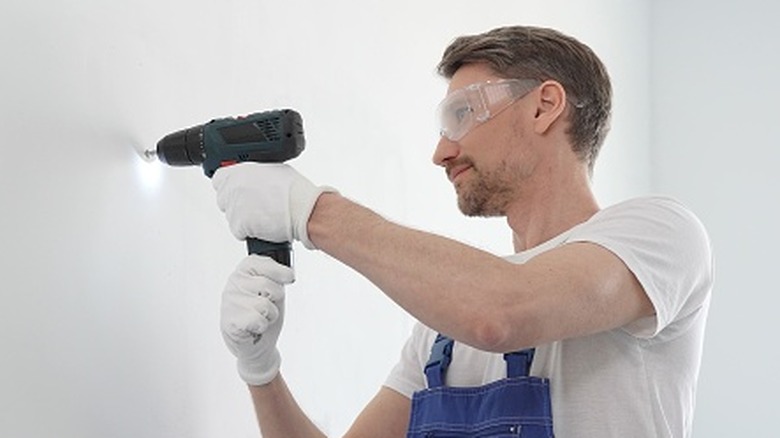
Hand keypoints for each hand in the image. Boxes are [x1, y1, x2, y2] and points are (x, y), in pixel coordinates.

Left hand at [212, 162, 335, 248]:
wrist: (303, 210)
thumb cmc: (295, 191)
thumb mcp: (274, 170)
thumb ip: (256, 173)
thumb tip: (253, 177)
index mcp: (241, 170)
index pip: (219, 178)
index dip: (228, 186)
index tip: (236, 191)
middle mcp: (234, 186)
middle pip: (223, 199)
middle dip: (236, 204)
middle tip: (254, 206)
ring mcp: (235, 206)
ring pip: (231, 217)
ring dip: (243, 219)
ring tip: (263, 215)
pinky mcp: (239, 224)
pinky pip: (238, 231)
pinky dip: (248, 232)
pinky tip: (262, 225)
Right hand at [220, 255, 294, 385]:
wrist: (257, 344)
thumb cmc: (265, 314)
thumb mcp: (274, 291)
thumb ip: (277, 278)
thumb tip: (289, 273)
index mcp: (243, 271)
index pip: (261, 261)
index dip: (279, 270)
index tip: (289, 278)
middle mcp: (233, 283)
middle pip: (267, 285)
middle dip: (275, 300)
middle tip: (267, 307)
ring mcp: (229, 302)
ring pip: (264, 305)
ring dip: (270, 315)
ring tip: (260, 317)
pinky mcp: (229, 321)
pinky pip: (257, 319)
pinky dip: (262, 326)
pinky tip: (254, 327)